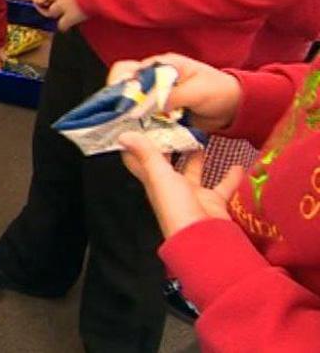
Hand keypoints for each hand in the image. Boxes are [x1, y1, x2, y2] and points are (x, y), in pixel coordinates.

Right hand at [108, 53, 241, 132]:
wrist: (235, 108)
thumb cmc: (220, 92)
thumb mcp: (197, 91)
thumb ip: (172, 96)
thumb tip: (149, 105)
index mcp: (162, 66)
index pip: (128, 70)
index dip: (119, 85)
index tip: (119, 103)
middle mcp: (154, 80)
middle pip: (123, 88)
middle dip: (119, 104)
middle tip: (119, 118)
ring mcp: (155, 97)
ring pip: (130, 106)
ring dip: (128, 118)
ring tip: (128, 129)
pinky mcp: (159, 113)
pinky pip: (142, 119)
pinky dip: (140, 127)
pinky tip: (141, 135)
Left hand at [118, 132, 242, 237]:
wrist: (204, 238)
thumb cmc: (176, 207)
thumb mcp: (160, 176)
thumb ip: (146, 154)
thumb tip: (123, 136)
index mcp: (154, 181)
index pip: (140, 160)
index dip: (139, 144)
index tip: (142, 125)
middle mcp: (170, 187)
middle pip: (167, 163)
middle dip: (170, 147)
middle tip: (175, 125)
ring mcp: (191, 195)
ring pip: (193, 171)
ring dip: (196, 157)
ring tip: (201, 138)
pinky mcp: (212, 202)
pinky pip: (222, 186)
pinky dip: (230, 176)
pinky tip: (238, 164)